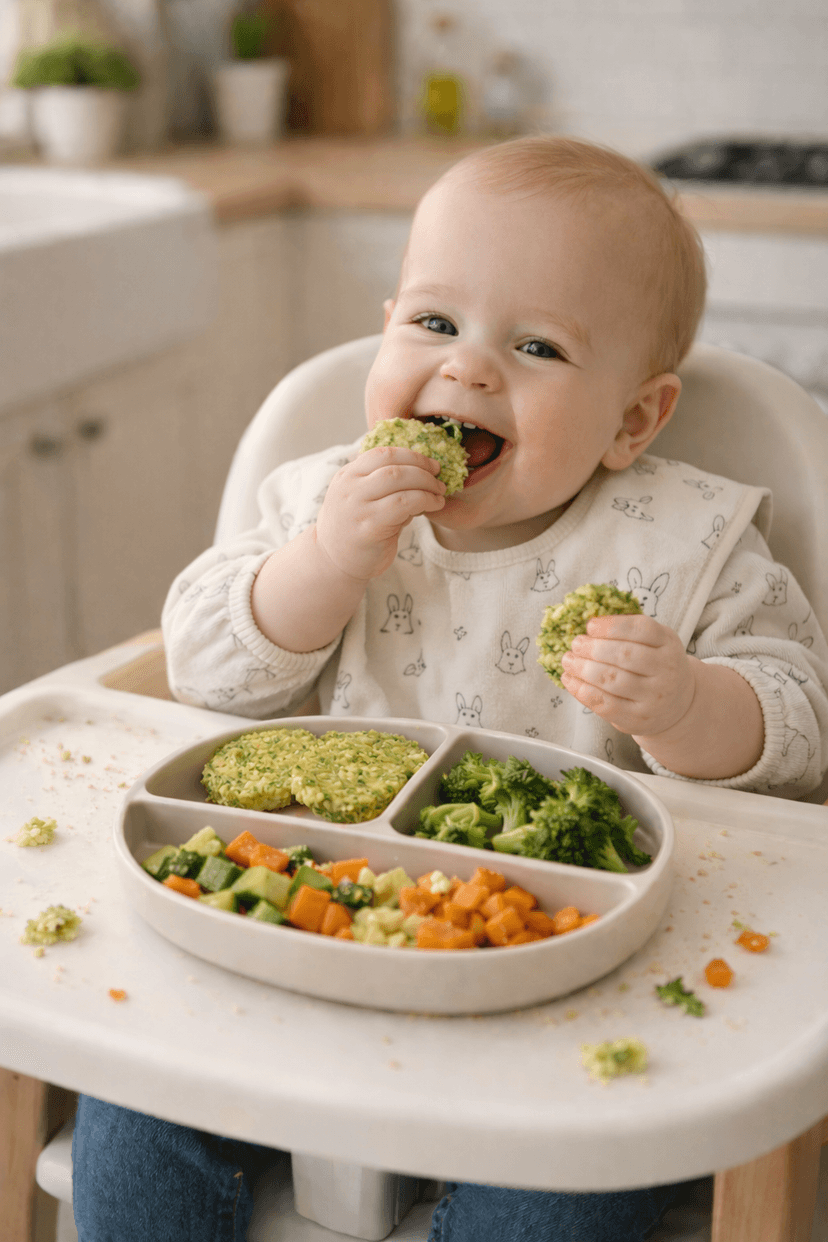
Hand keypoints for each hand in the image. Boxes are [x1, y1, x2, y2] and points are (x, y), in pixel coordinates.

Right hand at [315, 446, 445, 581]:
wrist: (333, 562)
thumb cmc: (354, 529)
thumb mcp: (360, 499)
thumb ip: (381, 485)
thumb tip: (421, 472)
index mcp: (347, 475)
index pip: (382, 453)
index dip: (411, 455)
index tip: (430, 464)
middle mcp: (349, 487)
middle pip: (392, 464)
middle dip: (422, 468)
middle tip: (438, 477)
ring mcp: (357, 506)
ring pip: (399, 480)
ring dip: (426, 484)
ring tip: (439, 493)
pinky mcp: (369, 526)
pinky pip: (403, 504)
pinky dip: (424, 500)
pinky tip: (434, 505)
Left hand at [560, 614, 696, 740]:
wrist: (676, 705)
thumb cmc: (655, 666)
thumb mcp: (654, 642)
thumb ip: (627, 631)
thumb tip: (588, 625)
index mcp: (669, 644)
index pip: (641, 629)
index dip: (612, 626)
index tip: (590, 625)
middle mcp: (666, 671)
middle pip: (625, 655)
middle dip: (593, 648)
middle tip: (576, 644)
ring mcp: (653, 698)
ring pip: (612, 680)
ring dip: (583, 668)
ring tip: (568, 660)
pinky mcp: (637, 719)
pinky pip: (605, 704)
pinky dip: (582, 690)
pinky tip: (569, 679)